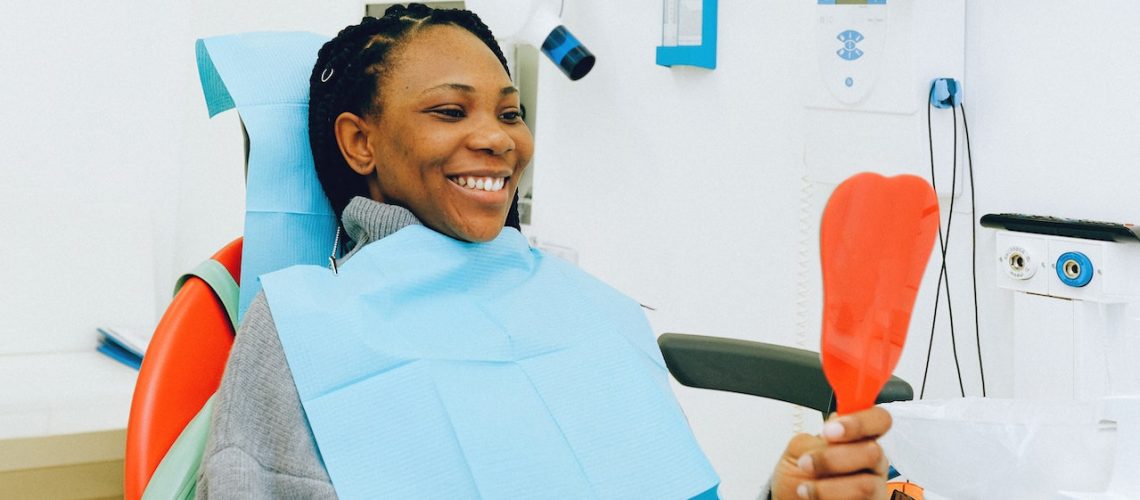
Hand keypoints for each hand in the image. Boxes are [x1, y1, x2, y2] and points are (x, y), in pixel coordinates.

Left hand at [769, 407, 891, 499]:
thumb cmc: (797, 477)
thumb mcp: (798, 451)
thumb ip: (817, 439)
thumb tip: (832, 431)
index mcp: (858, 439)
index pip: (879, 420)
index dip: (858, 422)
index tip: (829, 432)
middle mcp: (871, 463)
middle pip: (874, 452)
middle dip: (833, 459)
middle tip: (806, 463)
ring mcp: (874, 488)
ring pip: (866, 485)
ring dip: (827, 488)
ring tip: (803, 489)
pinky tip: (814, 499)